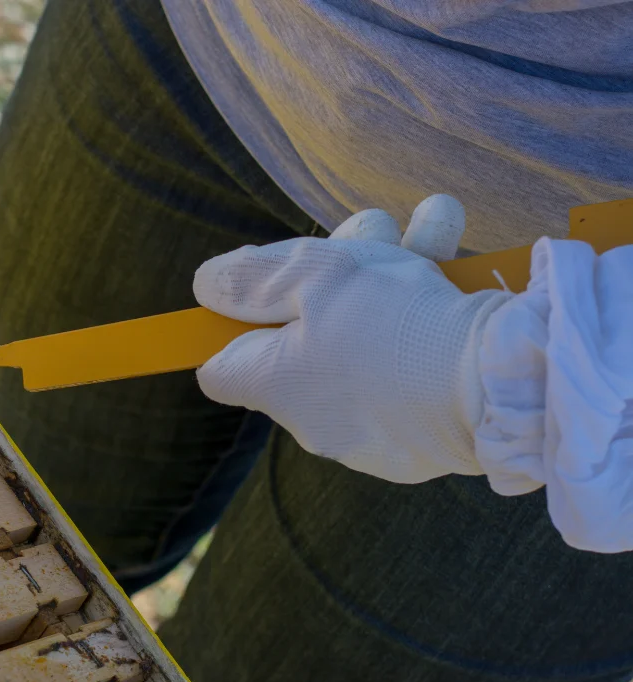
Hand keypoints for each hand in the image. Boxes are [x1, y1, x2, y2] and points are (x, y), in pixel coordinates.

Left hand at [193, 195, 512, 481]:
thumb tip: (207, 287)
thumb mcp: (314, 277)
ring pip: (369, 338)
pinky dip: (433, 312)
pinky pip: (416, 365)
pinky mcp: (430, 432)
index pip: (223, 368)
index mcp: (275, 386)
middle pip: (306, 335)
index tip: (261, 286)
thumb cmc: (394, 324)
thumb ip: (253, 279)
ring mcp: (375, 431)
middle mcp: (316, 420)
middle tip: (374, 225)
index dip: (234, 322)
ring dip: (397, 270)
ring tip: (435, 219)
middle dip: (337, 271)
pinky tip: (459, 257)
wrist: (504, 383)